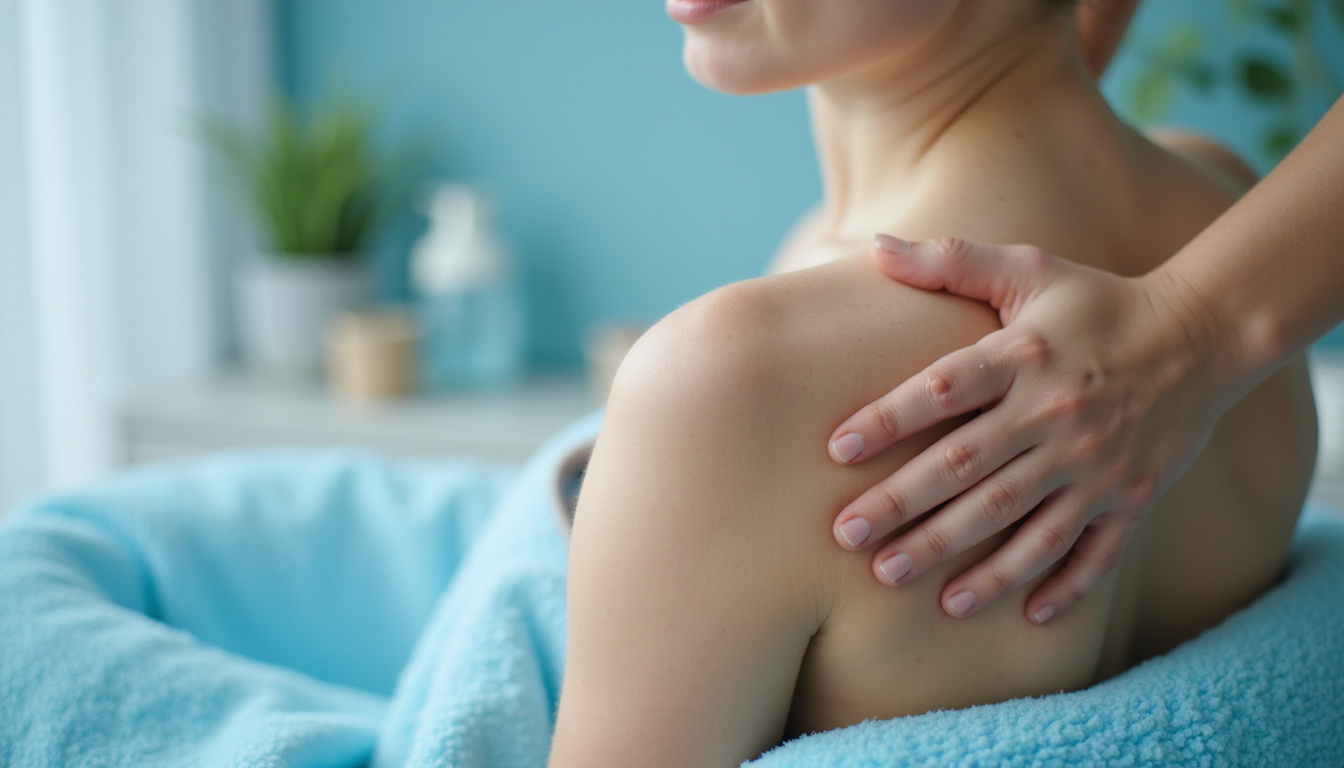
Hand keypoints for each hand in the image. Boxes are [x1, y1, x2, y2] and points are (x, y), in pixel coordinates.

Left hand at [829, 235, 1236, 621]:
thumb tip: (875, 250)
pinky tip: (1021, 615)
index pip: (944, 389)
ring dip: (958, 557)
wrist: (1201, 336)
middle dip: (902, 506)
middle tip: (846, 536)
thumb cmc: (1095, 303)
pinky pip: (1093, 554)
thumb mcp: (1028, 268)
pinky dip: (1061, 586)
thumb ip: (950, 260)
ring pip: (1018, 523)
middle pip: (967, 469)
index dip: (889, 418)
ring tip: (898, 579)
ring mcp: (1095, 465)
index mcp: (1023, 357)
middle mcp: (1056, 415)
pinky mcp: (1130, 498)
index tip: (836, 447)